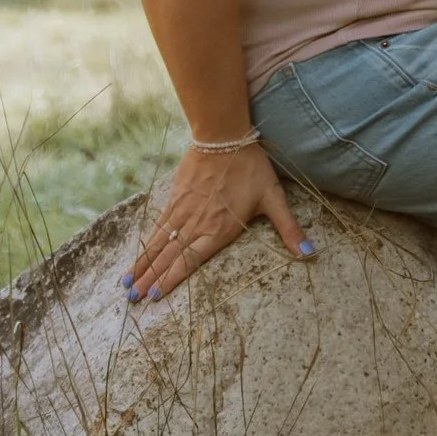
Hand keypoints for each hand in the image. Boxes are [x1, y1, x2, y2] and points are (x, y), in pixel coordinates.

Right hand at [125, 142, 311, 301]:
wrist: (225, 135)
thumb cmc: (251, 167)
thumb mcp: (274, 198)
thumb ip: (289, 229)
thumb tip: (310, 254)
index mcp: (219, 229)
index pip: (191, 260)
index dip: (172, 279)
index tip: (156, 297)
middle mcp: (197, 223)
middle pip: (170, 256)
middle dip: (151, 279)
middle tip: (134, 300)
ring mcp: (183, 210)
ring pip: (160, 242)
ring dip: (143, 264)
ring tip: (127, 284)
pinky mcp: (176, 197)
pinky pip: (158, 225)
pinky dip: (146, 242)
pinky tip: (137, 253)